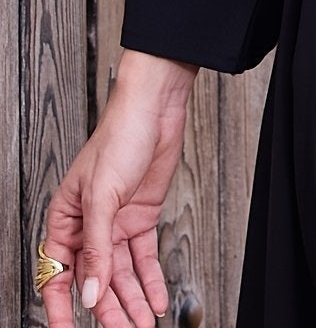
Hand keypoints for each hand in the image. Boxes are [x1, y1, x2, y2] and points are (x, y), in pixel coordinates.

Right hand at [41, 50, 197, 327]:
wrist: (155, 109)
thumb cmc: (118, 138)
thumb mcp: (102, 196)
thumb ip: (96, 248)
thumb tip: (89, 294)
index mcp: (65, 221)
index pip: (60, 275)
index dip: (63, 308)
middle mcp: (89, 227)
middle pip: (95, 281)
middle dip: (108, 311)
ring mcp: (116, 224)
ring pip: (120, 275)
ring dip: (132, 301)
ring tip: (142, 325)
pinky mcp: (141, 218)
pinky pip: (143, 258)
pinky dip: (151, 280)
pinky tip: (156, 299)